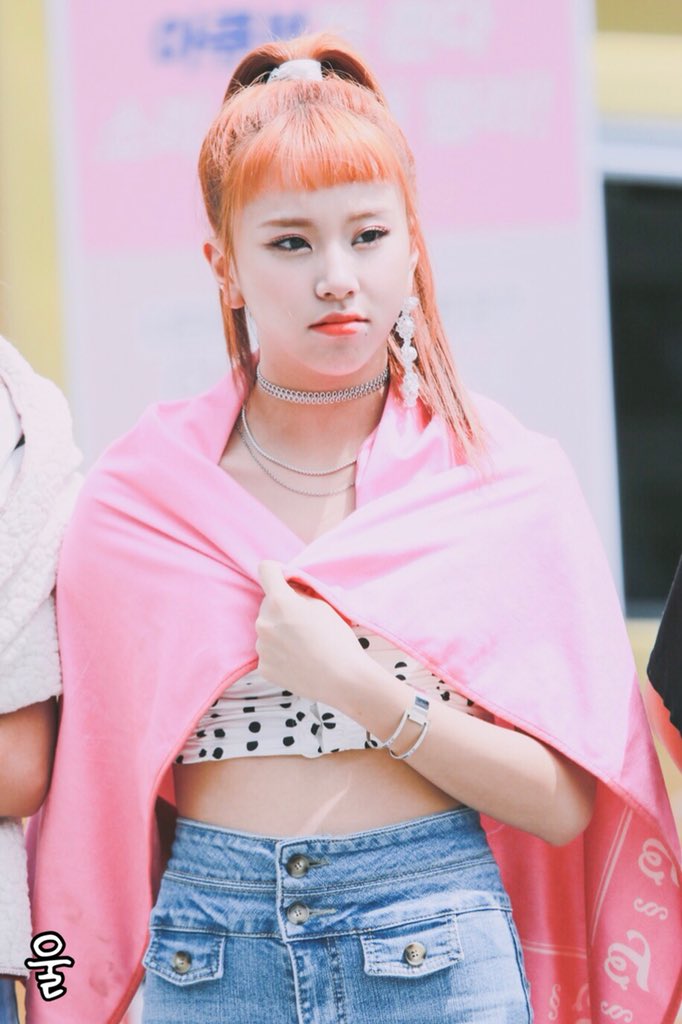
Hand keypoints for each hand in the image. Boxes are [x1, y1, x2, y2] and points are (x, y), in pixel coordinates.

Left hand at [255, 560, 364, 705]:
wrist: (343, 679)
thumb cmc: (337, 639)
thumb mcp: (322, 605)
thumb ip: (299, 595)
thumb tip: (287, 592)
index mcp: (280, 602)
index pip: (265, 570)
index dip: (275, 571)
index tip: (284, 580)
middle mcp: (264, 623)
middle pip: (267, 604)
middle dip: (281, 608)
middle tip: (303, 622)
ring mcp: (261, 647)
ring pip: (267, 630)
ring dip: (279, 632)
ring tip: (304, 646)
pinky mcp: (263, 668)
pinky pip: (268, 653)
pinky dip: (279, 654)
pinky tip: (298, 661)